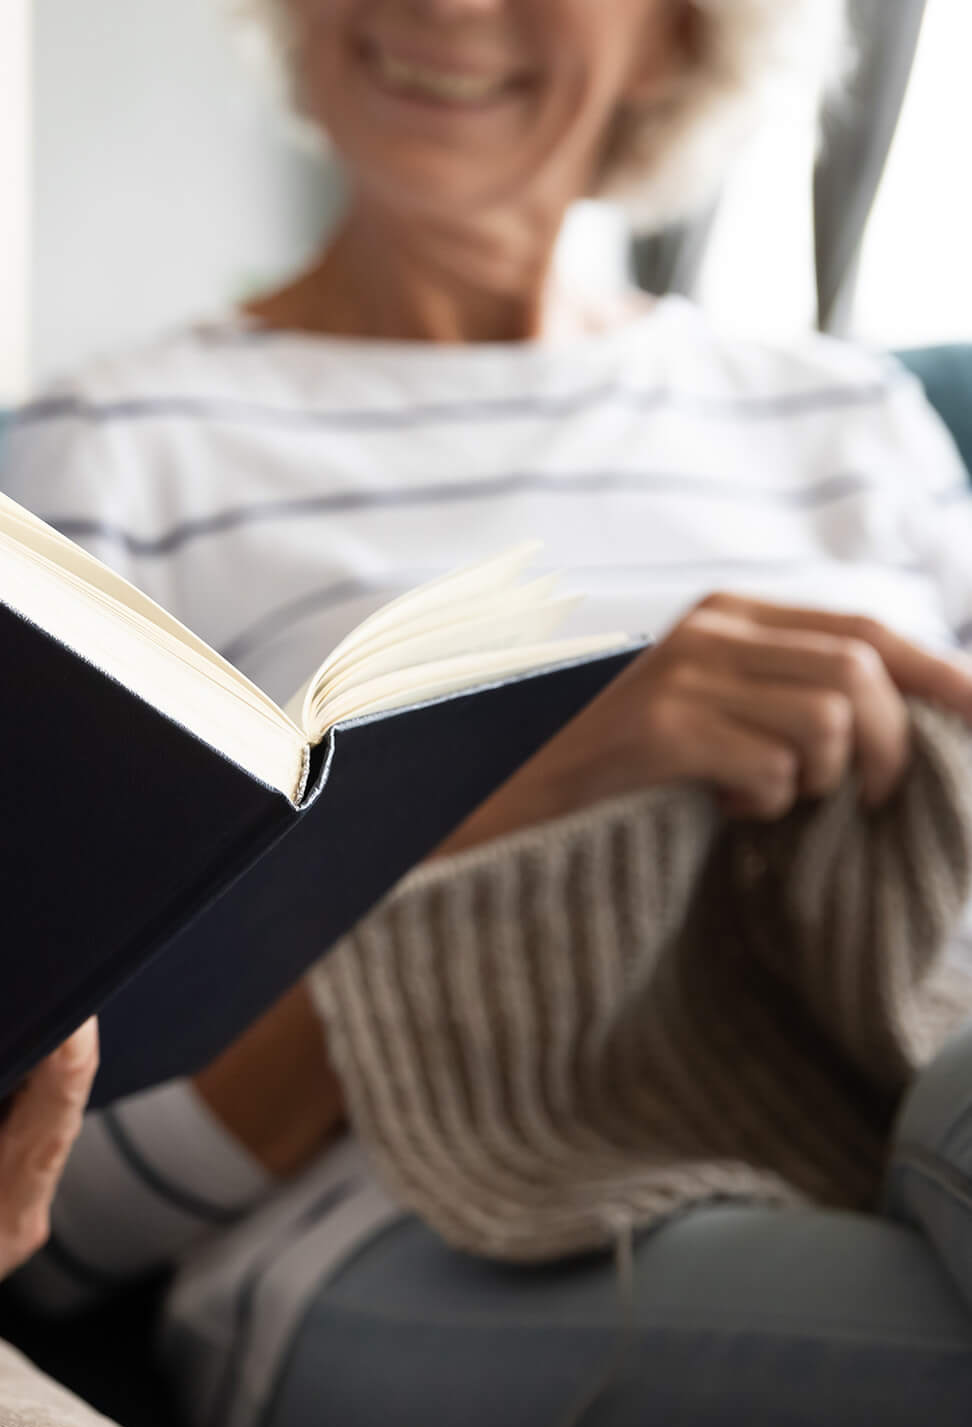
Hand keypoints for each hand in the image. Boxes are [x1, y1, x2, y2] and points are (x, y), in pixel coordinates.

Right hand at [446, 595, 971, 848]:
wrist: (497, 795)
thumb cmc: (610, 768)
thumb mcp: (702, 711)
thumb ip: (777, 694)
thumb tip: (897, 717)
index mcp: (722, 616)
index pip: (864, 627)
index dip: (941, 673)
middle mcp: (705, 630)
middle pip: (860, 670)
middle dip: (893, 746)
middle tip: (873, 801)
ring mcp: (679, 675)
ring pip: (829, 720)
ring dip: (822, 782)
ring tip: (771, 801)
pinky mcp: (659, 729)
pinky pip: (773, 767)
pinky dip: (766, 803)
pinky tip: (724, 810)